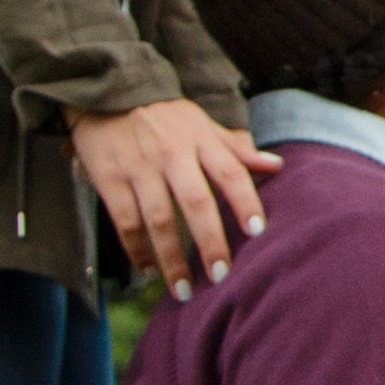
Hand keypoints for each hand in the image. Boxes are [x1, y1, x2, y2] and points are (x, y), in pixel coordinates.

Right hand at [70, 97, 281, 291]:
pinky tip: (148, 270)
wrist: (107, 94)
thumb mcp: (203, 125)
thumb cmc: (164, 117)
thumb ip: (236, 149)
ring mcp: (140, 168)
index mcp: (201, 141)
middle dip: (210, 242)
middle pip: (196, 202)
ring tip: (183, 290)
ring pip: (159, 219)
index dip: (245, 201)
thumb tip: (277, 166)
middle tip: (221, 276)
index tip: (258, 232)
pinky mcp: (110, 179)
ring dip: (171, 258)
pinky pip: (126, 221)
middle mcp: (173, 155)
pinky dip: (137, 249)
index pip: (230, 173)